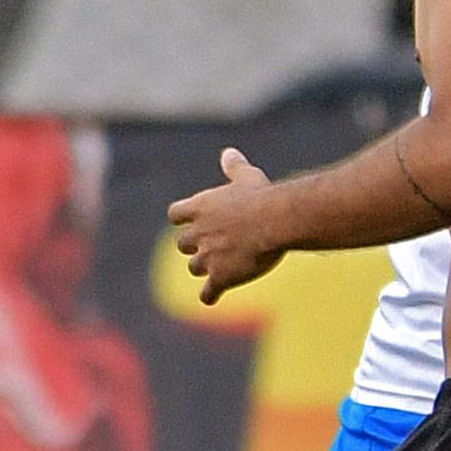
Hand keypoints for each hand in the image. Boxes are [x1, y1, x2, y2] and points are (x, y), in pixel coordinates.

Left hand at [167, 148, 284, 303]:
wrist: (274, 221)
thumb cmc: (261, 196)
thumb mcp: (247, 177)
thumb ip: (234, 167)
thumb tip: (228, 152)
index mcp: (200, 208)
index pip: (176, 214)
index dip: (184, 218)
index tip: (190, 220)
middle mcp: (198, 234)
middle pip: (184, 244)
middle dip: (195, 245)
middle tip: (211, 245)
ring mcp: (207, 257)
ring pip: (195, 267)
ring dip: (205, 267)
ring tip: (217, 268)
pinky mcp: (220, 277)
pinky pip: (208, 291)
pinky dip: (209, 295)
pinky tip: (212, 297)